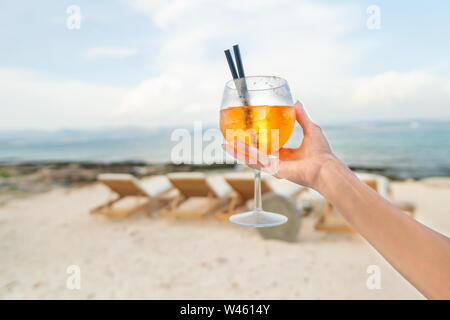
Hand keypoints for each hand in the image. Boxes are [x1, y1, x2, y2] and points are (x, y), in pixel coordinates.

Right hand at [223, 101, 338, 189]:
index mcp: (286, 155)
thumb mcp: (310, 129)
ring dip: (238, 152)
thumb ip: (301, 117)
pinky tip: (234, 147)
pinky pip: (255, 159)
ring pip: (251, 158)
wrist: (324, 167)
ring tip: (225, 145)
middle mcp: (278, 162)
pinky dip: (244, 153)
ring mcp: (274, 166)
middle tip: (231, 141)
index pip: (267, 149)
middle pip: (255, 155)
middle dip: (242, 149)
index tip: (248, 137)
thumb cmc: (321, 153)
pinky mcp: (272, 169)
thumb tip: (296, 103)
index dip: (257, 144)